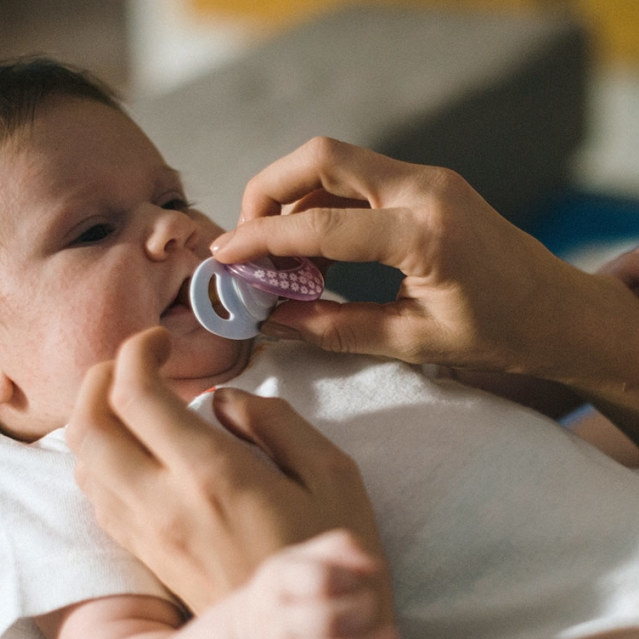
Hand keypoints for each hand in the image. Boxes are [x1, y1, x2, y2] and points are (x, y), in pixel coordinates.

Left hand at [67, 327, 386, 612]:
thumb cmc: (327, 556)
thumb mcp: (333, 474)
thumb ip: (275, 422)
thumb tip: (220, 400)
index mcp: (212, 474)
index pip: (135, 395)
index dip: (136, 351)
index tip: (162, 341)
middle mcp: (163, 504)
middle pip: (88, 426)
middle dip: (99, 378)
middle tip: (135, 363)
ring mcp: (148, 534)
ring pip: (83, 463)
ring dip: (94, 418)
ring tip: (132, 402)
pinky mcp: (146, 556)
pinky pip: (96, 498)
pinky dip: (99, 460)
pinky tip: (134, 451)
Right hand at [211, 139, 638, 412]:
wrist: (555, 310)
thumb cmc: (495, 334)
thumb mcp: (411, 341)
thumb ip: (335, 329)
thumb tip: (273, 320)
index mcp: (425, 235)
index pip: (321, 225)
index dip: (262, 240)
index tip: (224, 256)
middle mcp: (426, 190)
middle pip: (322, 156)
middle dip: (268, 190)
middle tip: (243, 239)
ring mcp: (429, 179)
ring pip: (336, 162)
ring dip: (293, 199)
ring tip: (275, 257)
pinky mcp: (426, 184)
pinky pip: (358, 181)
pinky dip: (323, 207)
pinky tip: (311, 253)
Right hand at [234, 530, 397, 638]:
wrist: (250, 633)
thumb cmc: (291, 586)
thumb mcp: (304, 556)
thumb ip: (341, 547)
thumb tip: (372, 567)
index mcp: (279, 580)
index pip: (319, 579)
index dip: (348, 578)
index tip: (357, 578)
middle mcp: (277, 620)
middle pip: (327, 621)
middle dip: (362, 611)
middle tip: (370, 606)